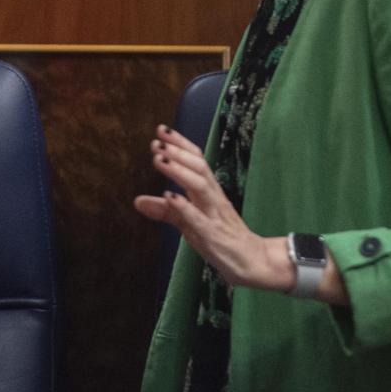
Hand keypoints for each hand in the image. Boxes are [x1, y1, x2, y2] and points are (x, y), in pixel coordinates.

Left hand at [133, 125, 294, 292]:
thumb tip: (138, 201)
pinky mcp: (213, 235)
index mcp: (209, 192)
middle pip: (199, 168)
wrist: (252, 262)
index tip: (161, 130)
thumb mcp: (190, 222)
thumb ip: (165, 211)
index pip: (197, 160)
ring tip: (159, 160)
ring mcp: (214, 215)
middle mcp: (213, 198)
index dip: (180, 144)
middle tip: (157, 141)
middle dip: (177, 152)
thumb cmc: (220, 238)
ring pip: (200, 187)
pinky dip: (185, 206)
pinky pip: (200, 218)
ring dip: (179, 172)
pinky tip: (170, 196)